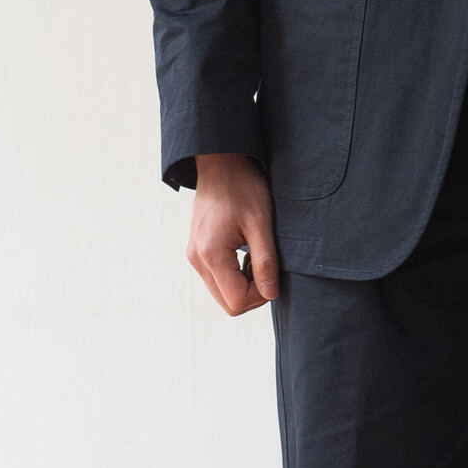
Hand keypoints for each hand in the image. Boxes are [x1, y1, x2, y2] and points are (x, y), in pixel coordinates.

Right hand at [188, 153, 279, 313]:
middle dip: (253, 293)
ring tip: (256, 257)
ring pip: (223, 294)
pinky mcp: (197, 252)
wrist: (220, 164)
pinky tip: (246, 254)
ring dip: (244, 284)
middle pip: (228, 304)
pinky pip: (218, 279)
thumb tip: (271, 294)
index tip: (273, 273)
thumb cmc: (242, 187)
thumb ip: (265, 262)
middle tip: (267, 267)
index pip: (237, 302)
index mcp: (211, 255)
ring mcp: (194, 257)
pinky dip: (235, 276)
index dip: (261, 295)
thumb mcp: (260, 223)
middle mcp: (197, 260)